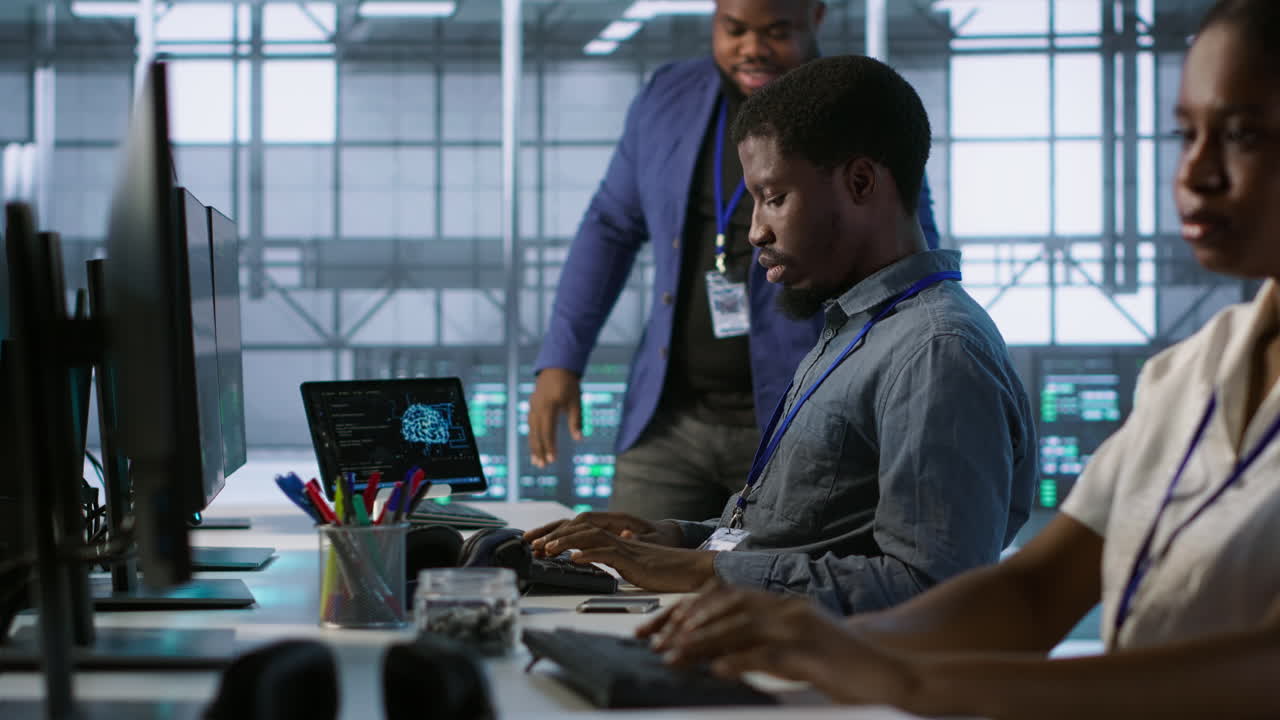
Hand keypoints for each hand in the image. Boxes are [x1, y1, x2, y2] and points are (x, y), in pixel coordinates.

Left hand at [524, 515, 710, 591]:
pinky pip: (608, 554)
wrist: (691, 569)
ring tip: (546, 549)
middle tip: (532, 544)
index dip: (558, 533)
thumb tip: (595, 554)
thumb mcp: (632, 564)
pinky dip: (589, 555)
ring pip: (590, 538)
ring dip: (565, 542)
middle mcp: (617, 540)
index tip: (537, 542)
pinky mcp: (634, 561)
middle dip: (553, 535)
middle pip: (580, 529)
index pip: (581, 531)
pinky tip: (574, 560)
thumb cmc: (664, 570)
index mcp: (614, 541)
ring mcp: (625, 549)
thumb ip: (615, 558)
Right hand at [527, 368, 581, 467]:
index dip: (549, 446)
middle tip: (541, 466)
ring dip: (534, 446)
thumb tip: (579, 439)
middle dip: (539, 450)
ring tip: (536, 461)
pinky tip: (535, 445)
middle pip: (536, 433)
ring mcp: (533, 406)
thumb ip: (576, 420)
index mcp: (548, 406)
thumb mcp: (575, 401)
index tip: (552, 459)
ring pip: (531, 430)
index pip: (548, 431)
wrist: (556, 366)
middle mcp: (537, 408)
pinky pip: (531, 424)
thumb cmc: (569, 384)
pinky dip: (533, 436)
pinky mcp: (532, 405)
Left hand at [636, 582, 915, 704]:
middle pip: (728, 607)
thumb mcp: (797, 646)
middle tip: (659, 643)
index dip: (693, 610)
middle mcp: (791, 609)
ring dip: (703, 643)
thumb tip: (716, 656)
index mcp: (785, 605)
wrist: (892, 675)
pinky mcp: (813, 656)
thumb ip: (762, 643)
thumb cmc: (842, 667)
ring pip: (741, 628)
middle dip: (689, 624)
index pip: (728, 598)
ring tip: (674, 657)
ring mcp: (803, 630)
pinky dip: (739, 661)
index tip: (663, 628)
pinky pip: (769, 655)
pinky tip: (716, 671)